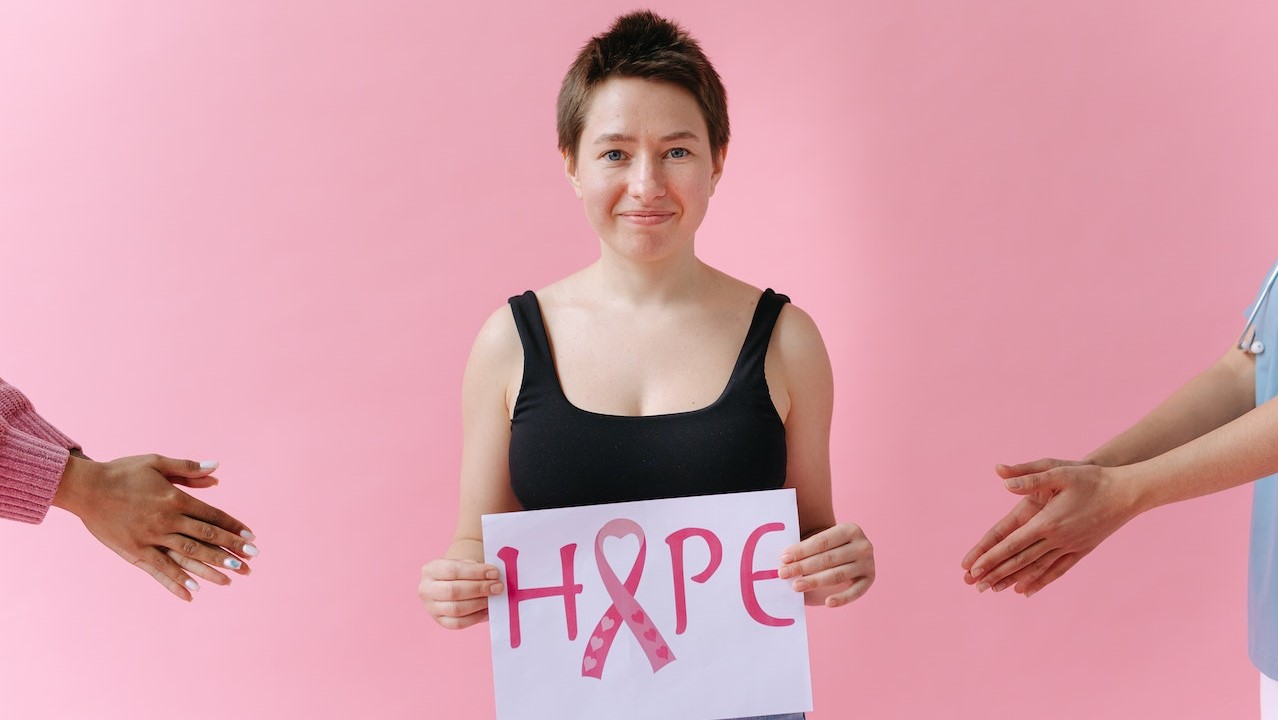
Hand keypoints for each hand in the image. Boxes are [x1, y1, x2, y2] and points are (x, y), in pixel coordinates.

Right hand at [53, 454, 256, 601]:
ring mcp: (151, 538)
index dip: (233, 527)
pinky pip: (159, 569)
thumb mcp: (157, 462)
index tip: (251, 537)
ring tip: (231, 578)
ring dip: (211, 567)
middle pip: (206, 538)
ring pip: (188, 556)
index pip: (212, 516)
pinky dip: (176, 581)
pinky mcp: (134, 552)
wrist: (86, 487)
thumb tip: (217, 470)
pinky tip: (193, 592)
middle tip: (252, 561)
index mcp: (175, 499)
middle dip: (231, 550)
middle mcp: (167, 520)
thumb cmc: (122, 472)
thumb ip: (188, 469)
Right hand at [419, 558, 503, 628]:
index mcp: (430, 570)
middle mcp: (426, 589)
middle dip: (479, 588)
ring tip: (494, 597)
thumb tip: (493, 577)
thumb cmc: (461, 572)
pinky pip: (458, 623)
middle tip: (498, 587)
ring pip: (456, 609)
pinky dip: (476, 617)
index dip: (476, 572)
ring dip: (479, 603)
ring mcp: (431, 608)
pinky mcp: (440, 621)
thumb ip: (476, 568)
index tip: (494, 573)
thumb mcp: (464, 563)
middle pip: (453, 591)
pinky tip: (487, 609)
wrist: (451, 582)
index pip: (453, 570)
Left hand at [777, 523, 873, 607]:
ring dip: (815, 581)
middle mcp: (863, 545)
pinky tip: (828, 603)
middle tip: (783, 574)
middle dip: (803, 566)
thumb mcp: (820, 544)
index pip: (822, 541)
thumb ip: (805, 549)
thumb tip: (783, 561)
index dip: (802, 550)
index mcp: (849, 529)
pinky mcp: (869, 580)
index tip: (783, 559)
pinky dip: (841, 598)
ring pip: (838, 575)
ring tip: (796, 586)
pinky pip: (855, 592)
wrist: (848, 557)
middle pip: (828, 558)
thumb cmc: (827, 549)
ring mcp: (868, 563)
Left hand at [962, 460, 1139, 595]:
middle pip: (1021, 560)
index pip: (1013, 543)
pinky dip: (1041, 581)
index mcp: (1047, 521)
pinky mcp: (1082, 550)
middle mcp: (1057, 538)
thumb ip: (1029, 478)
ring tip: (996, 590)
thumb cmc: (1091, 478)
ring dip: (1016, 580)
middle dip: (997, 572)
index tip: (974, 568)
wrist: (1127, 492)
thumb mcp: (1059, 471)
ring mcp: (1071, 546)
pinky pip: (1058, 570)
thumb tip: (1002, 479)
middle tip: (976, 584)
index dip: (992, 556)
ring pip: (1038, 568)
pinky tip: (1028, 590)